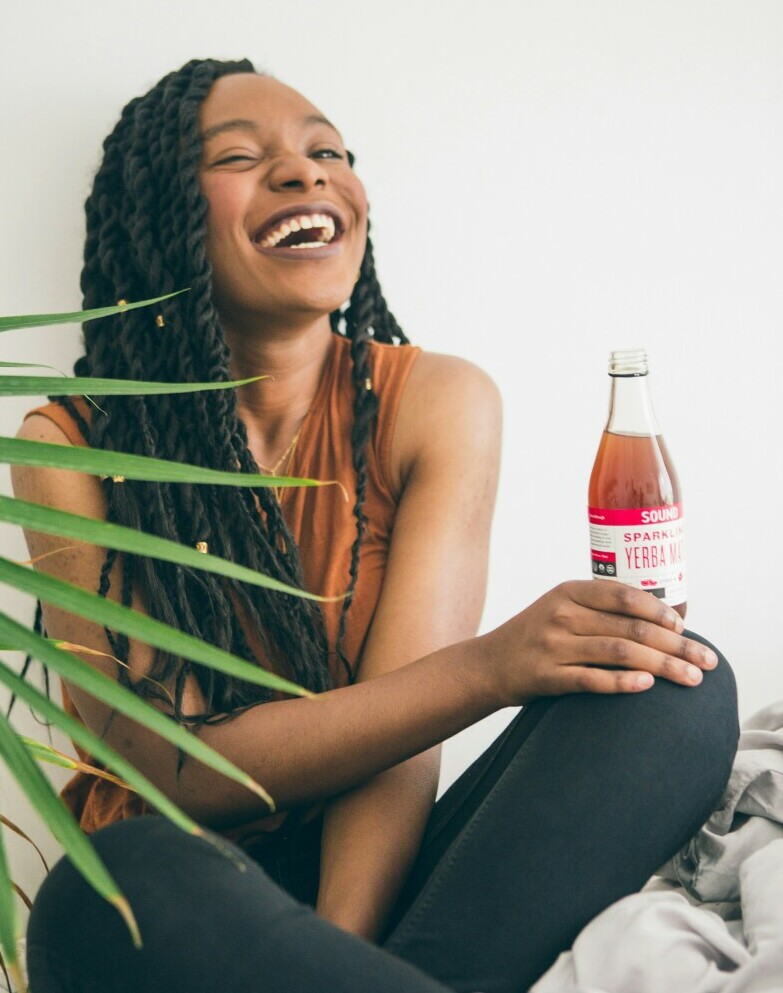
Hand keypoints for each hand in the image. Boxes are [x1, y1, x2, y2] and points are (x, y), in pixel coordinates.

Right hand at [481, 580, 717, 706]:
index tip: (684, 627)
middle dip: (676, 645)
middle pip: (631, 627)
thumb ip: (600, 608)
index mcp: (569, 592)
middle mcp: (562, 614)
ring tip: (690, 680)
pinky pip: (592, 679)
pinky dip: (623, 683)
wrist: (487, 665)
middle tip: (706, 661)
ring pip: (619, 653)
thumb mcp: (561, 608)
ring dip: (662, 666)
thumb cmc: (536, 637)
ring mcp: (553, 646)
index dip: (659, 610)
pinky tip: (646, 686)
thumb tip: (662, 618)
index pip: (624, 595)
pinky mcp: (547, 676)